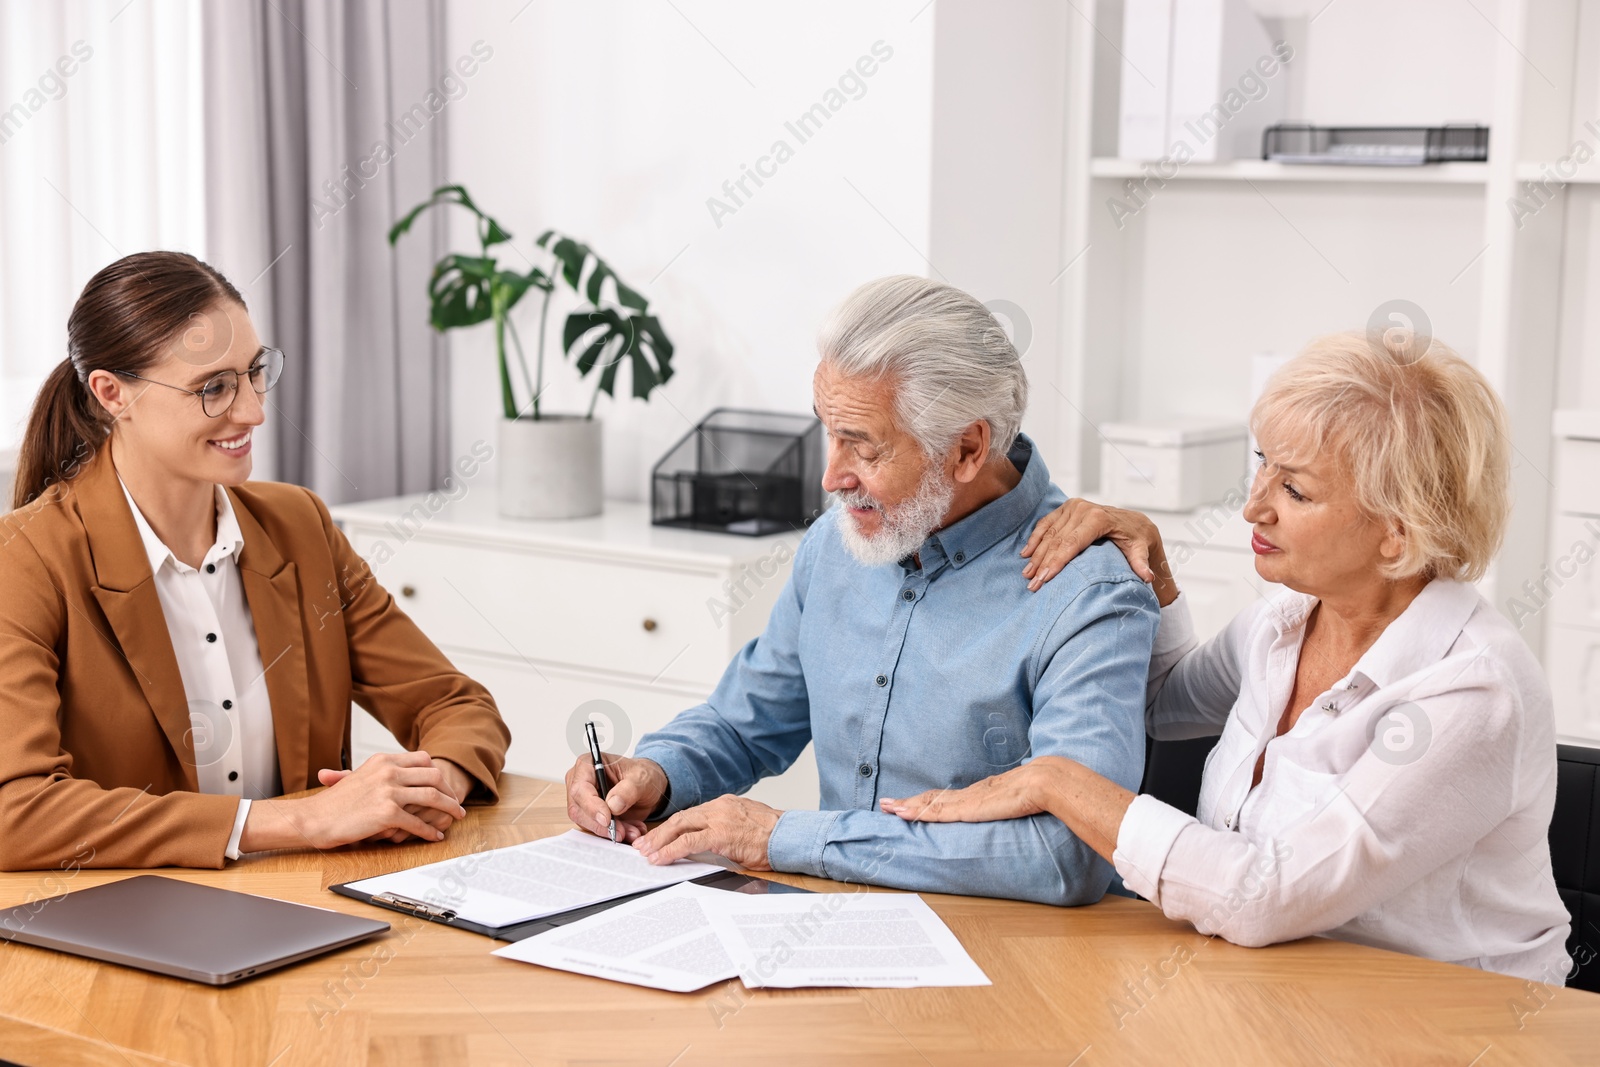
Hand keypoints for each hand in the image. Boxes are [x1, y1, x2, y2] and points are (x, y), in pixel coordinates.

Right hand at [319, 756, 477, 843]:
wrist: (313, 818)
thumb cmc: (334, 803)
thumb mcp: (359, 777)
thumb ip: (382, 773)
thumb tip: (402, 776)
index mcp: (383, 760)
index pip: (423, 759)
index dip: (438, 773)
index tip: (445, 785)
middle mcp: (389, 771)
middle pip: (434, 776)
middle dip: (450, 790)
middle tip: (457, 803)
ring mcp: (389, 791)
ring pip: (432, 797)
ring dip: (449, 809)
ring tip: (456, 817)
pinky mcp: (387, 813)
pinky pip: (418, 822)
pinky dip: (430, 831)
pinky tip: (435, 836)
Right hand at [564, 751, 668, 843]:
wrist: (648, 787)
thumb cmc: (642, 775)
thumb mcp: (642, 778)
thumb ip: (628, 790)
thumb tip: (612, 805)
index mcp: (588, 764)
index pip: (580, 789)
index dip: (591, 806)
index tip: (607, 819)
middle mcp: (580, 782)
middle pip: (579, 809)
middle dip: (601, 824)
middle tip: (622, 832)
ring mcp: (583, 800)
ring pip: (587, 823)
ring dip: (609, 831)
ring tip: (632, 830)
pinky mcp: (590, 815)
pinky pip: (596, 829)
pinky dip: (613, 833)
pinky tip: (629, 830)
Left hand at [634, 795, 780, 869]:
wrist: (791, 836)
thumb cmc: (773, 836)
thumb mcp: (745, 827)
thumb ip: (726, 831)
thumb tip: (710, 844)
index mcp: (724, 804)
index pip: (691, 814)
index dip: (672, 827)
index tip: (658, 837)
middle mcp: (719, 807)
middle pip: (680, 818)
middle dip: (658, 833)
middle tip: (642, 845)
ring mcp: (719, 818)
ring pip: (680, 826)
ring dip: (659, 841)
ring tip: (646, 853)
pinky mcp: (721, 834)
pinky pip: (689, 842)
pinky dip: (671, 850)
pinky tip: (660, 859)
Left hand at [879, 760, 1054, 822]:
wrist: (1047, 781)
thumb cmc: (1041, 790)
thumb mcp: (1021, 801)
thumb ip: (1012, 805)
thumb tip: (1014, 809)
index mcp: (982, 793)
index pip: (947, 798)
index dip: (926, 801)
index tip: (909, 803)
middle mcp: (970, 795)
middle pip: (932, 798)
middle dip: (907, 802)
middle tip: (885, 804)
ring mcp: (969, 801)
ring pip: (930, 804)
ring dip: (907, 807)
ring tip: (888, 808)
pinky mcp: (971, 808)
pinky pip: (939, 812)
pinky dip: (920, 813)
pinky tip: (906, 814)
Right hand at [1021, 498, 1177, 603]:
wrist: (1134, 522)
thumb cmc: (1136, 539)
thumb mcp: (1141, 550)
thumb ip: (1141, 563)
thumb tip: (1147, 577)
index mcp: (1098, 518)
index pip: (1072, 544)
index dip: (1057, 562)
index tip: (1045, 579)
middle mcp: (1083, 509)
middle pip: (1057, 541)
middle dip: (1043, 564)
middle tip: (1032, 585)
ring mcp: (1072, 507)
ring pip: (1049, 534)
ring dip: (1035, 555)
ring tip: (1027, 575)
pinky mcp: (1066, 508)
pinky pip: (1046, 524)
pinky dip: (1035, 539)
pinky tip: (1026, 554)